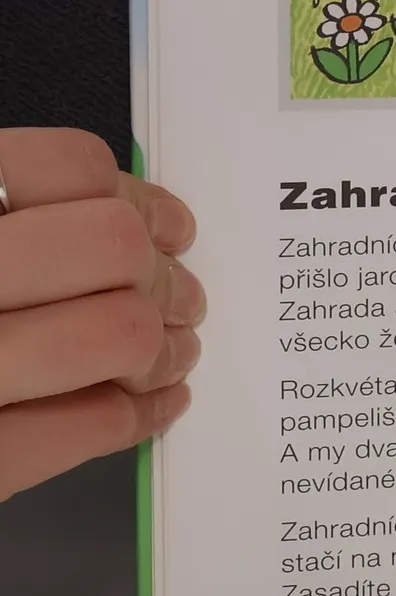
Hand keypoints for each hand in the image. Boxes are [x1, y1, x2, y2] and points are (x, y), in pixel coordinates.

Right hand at [0, 130, 202, 501]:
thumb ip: (9, 211)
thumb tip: (121, 216)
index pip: (67, 168)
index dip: (135, 199)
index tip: (164, 227)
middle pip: (110, 246)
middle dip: (161, 277)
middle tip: (178, 299)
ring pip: (117, 334)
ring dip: (162, 347)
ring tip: (168, 353)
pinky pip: (82, 428)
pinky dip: (133, 415)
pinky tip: (144, 407)